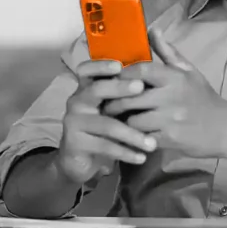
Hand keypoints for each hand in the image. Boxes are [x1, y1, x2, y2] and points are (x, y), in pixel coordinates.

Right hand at [55, 60, 157, 185]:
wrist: (80, 161)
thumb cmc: (103, 129)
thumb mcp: (111, 109)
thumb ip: (122, 94)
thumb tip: (150, 76)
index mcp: (86, 89)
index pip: (87, 70)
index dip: (100, 65)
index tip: (120, 65)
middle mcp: (77, 101)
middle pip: (96, 89)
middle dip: (120, 88)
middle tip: (141, 87)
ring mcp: (74, 122)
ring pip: (107, 124)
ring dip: (132, 134)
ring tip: (152, 143)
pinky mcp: (75, 143)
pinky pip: (104, 146)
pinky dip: (125, 152)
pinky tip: (141, 157)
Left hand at [102, 29, 226, 158]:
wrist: (226, 129)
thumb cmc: (202, 97)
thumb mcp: (189, 71)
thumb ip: (167, 52)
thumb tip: (152, 29)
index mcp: (175, 77)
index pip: (141, 69)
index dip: (122, 74)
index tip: (112, 78)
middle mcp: (171, 97)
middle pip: (130, 97)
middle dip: (113, 100)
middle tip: (104, 101)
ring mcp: (170, 120)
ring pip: (132, 120)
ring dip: (121, 120)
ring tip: (113, 118)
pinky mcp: (169, 140)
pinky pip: (141, 138)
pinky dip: (132, 137)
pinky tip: (127, 134)